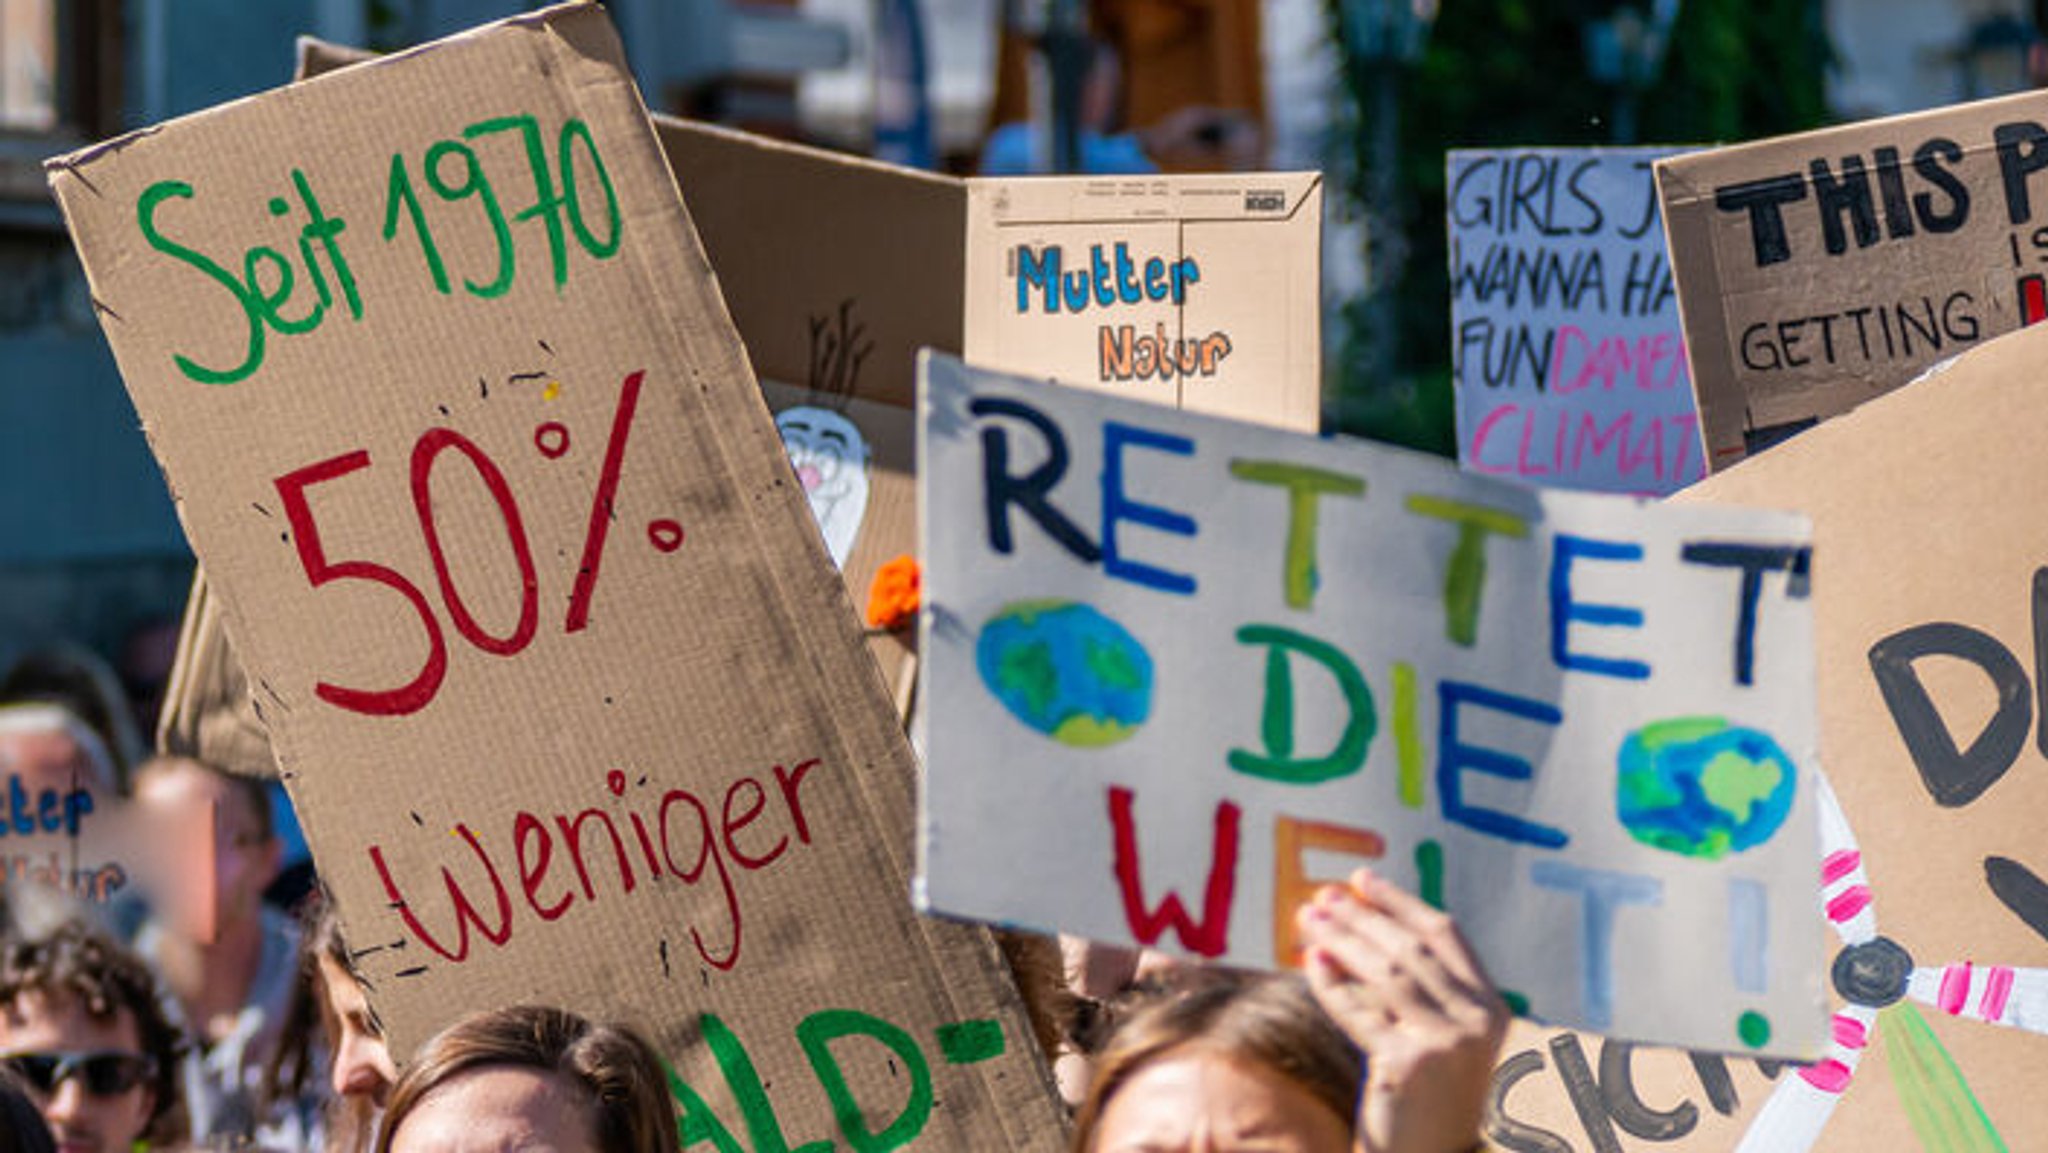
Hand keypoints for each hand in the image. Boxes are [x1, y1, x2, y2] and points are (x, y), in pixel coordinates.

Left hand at [1295, 869, 1508, 1152]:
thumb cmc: (1431, 1103)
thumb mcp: (1444, 1041)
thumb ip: (1423, 992)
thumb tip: (1359, 926)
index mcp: (1492, 1008)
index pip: (1445, 936)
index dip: (1401, 903)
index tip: (1362, 879)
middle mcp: (1476, 1022)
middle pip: (1410, 949)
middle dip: (1362, 917)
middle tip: (1322, 897)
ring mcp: (1446, 1044)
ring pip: (1384, 974)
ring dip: (1342, 940)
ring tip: (1308, 919)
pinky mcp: (1409, 1065)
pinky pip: (1359, 1012)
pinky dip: (1331, 984)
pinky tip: (1311, 962)